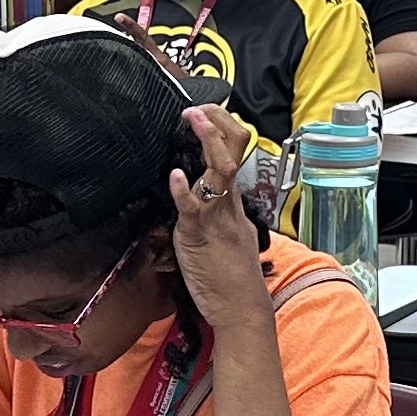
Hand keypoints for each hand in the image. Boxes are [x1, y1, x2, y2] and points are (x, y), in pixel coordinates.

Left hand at [167, 104, 273, 326]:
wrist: (242, 308)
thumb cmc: (233, 277)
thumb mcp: (229, 235)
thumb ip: (217, 212)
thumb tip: (198, 196)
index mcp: (234, 200)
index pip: (236, 151)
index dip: (222, 126)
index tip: (203, 112)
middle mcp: (229, 202)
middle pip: (234, 149)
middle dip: (216, 122)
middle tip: (196, 108)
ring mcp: (217, 216)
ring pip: (220, 169)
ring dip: (206, 141)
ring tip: (193, 119)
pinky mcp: (201, 235)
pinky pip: (194, 208)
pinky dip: (184, 190)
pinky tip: (175, 176)